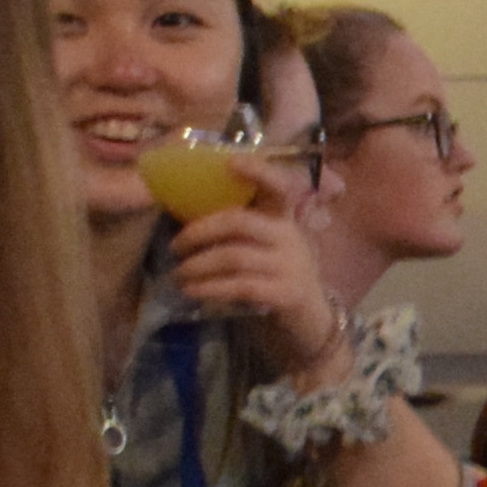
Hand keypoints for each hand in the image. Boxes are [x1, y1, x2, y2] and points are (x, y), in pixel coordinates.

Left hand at [163, 170, 342, 379]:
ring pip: (234, 256)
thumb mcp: (267, 250)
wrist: (311, 324)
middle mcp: (290, 238)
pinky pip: (239, 286)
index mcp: (285, 221)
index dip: (258, 171)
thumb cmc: (279, 280)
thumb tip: (189, 220)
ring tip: (178, 275)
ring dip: (198, 265)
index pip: (278, 187)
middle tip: (175, 246)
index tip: (230, 162)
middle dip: (200, 231)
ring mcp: (291, 266)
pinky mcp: (285, 294)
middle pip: (241, 221)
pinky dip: (210, 288)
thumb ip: (242, 234)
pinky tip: (192, 291)